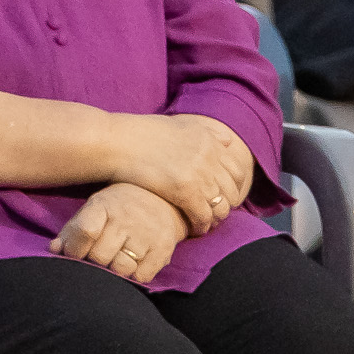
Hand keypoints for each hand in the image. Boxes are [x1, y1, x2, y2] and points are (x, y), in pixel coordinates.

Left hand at [54, 182, 189, 281]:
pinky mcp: (164, 249)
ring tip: (120, 255)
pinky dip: (136, 275)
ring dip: (117, 268)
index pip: (85, 230)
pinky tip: (136, 261)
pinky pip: (142, 277)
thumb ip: (73, 229)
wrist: (165, 199)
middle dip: (96, 260)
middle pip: (100, 257)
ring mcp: (148, 234)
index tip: (74, 252)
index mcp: (105, 205)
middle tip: (102, 252)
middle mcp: (128, 218)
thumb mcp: (95, 208)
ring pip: (121, 269)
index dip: (75, 248)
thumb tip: (54, 249)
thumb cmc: (121, 207)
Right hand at [110, 113, 253, 236]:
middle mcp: (209, 154)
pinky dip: (201, 226)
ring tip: (205, 223)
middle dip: (225, 205)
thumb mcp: (179, 124)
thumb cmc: (142, 134)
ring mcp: (199, 172)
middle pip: (232, 189)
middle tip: (215, 215)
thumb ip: (206, 131)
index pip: (236, 169)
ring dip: (215, 218)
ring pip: (220, 205)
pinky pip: (203, 216)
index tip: (222, 197)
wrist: (118, 142)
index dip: (233, 187)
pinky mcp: (185, 190)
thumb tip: (228, 140)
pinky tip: (193, 230)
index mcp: (208, 138)